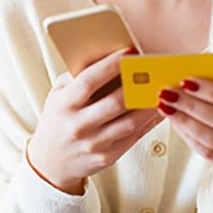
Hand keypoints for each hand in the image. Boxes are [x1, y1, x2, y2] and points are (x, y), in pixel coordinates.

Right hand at [27, 46, 162, 193]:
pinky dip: (149, 121)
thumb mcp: (59, 93)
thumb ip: (79, 75)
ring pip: (130, 122)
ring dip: (149, 104)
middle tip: (155, 68)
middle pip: (115, 102)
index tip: (132, 50)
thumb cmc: (59, 117)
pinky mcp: (106, 157)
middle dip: (138, 84)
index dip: (111, 65)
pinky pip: (133, 136)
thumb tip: (109, 54)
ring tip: (163, 87)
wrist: (50, 162)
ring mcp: (93, 144)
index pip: (90, 81)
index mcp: (64, 104)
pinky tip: (159, 108)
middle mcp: (77, 125)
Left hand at [157, 78, 212, 181]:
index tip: (185, 81)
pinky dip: (187, 136)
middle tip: (168, 93)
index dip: (211, 92)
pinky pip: (206, 153)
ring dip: (184, 121)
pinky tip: (176, 122)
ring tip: (166, 107)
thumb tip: (186, 82)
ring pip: (212, 139)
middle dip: (191, 105)